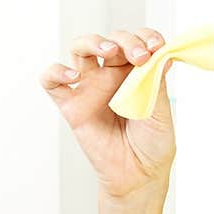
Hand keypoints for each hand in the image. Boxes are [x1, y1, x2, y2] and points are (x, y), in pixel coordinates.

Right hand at [40, 27, 175, 198]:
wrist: (137, 177)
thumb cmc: (152, 145)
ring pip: (80, 49)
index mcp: (135, 73)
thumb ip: (156, 83)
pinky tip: (73, 76)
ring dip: (93, 41)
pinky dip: (56, 72)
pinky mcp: (71, 106)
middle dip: (125, 40)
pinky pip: (52, 82)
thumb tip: (161, 54)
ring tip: (108, 51)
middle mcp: (111, 75)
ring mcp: (90, 88)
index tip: (157, 46)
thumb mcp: (161, 113)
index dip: (145, 36)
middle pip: (110, 41)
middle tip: (140, 56)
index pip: (136, 41)